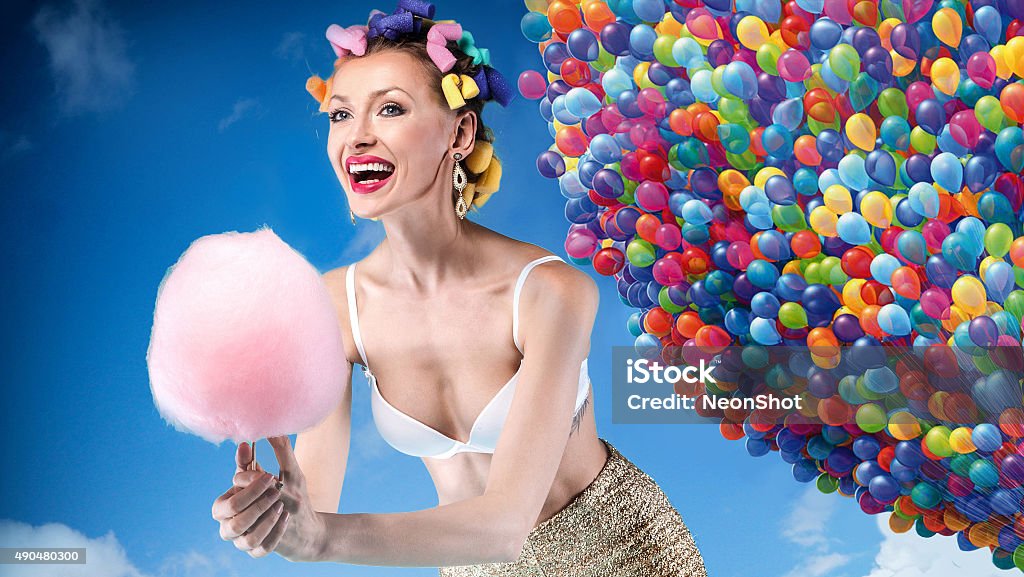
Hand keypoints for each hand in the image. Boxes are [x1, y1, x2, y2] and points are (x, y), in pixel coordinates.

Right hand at [219, 436, 326, 561]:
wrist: (305, 523)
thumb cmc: (288, 493)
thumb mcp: (280, 472)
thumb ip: (260, 458)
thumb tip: (245, 441)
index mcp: (226, 504)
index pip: (229, 498)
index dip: (250, 486)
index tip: (271, 476)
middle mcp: (229, 524)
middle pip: (231, 520)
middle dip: (256, 503)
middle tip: (276, 491)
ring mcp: (242, 541)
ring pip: (245, 538)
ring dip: (265, 520)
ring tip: (281, 506)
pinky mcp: (257, 552)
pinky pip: (262, 548)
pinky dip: (276, 533)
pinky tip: (286, 519)